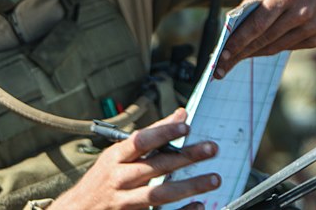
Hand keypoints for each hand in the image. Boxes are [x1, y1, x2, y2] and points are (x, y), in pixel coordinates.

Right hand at [51, 109, 219, 209]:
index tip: (186, 125)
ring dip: (189, 186)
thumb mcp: (117, 155)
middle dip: (186, 156)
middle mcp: (119, 178)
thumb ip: (149, 137)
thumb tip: (179, 115)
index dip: (163, 132)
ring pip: (160, 194)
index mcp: (114, 158)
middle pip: (156, 166)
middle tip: (211, 149)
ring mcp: (125, 201)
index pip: (140, 141)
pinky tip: (200, 205)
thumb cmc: (101, 180)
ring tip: (213, 178)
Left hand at [216, 0, 315, 77]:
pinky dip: (271, 48)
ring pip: (275, 47)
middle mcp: (301, 14)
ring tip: (233, 60)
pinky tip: (257, 50)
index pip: (256, 25)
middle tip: (220, 67)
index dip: (238, 42)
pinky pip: (288, 46)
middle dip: (239, 55)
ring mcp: (313, 28)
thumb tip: (232, 21)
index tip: (222, 55)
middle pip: (264, 40)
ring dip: (253, 54)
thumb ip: (253, 0)